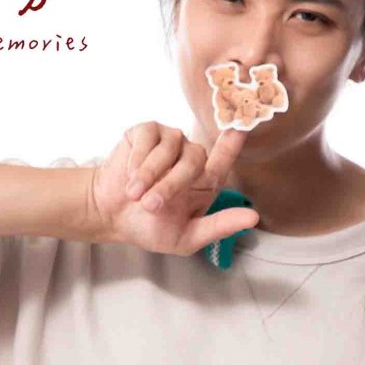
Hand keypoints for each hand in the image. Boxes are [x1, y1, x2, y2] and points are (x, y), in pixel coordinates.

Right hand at [87, 121, 258, 257]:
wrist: (111, 215)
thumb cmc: (149, 228)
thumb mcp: (187, 237)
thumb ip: (219, 227)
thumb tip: (253, 218)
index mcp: (204, 182)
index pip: (225, 159)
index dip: (234, 144)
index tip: (243, 128)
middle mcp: (190, 156)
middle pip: (194, 160)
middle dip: (170, 185)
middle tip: (150, 206)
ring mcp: (169, 141)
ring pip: (170, 148)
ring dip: (149, 175)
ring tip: (133, 195)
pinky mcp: (147, 131)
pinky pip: (149, 139)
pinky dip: (137, 160)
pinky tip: (128, 174)